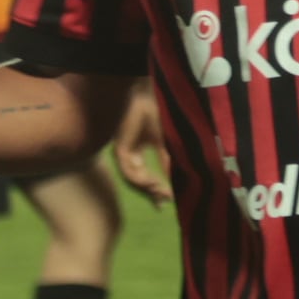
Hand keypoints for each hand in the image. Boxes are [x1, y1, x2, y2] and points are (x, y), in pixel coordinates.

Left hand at [110, 79, 171, 205]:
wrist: (148, 95)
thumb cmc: (158, 112)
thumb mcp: (166, 142)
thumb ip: (168, 161)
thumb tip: (178, 182)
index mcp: (137, 150)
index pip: (144, 175)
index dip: (155, 189)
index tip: (167, 201)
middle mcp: (128, 153)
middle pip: (137, 180)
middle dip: (151, 193)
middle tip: (164, 203)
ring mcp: (122, 151)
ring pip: (132, 179)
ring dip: (147, 188)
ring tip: (162, 192)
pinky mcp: (120, 149)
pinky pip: (128, 172)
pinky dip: (141, 179)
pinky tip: (153, 183)